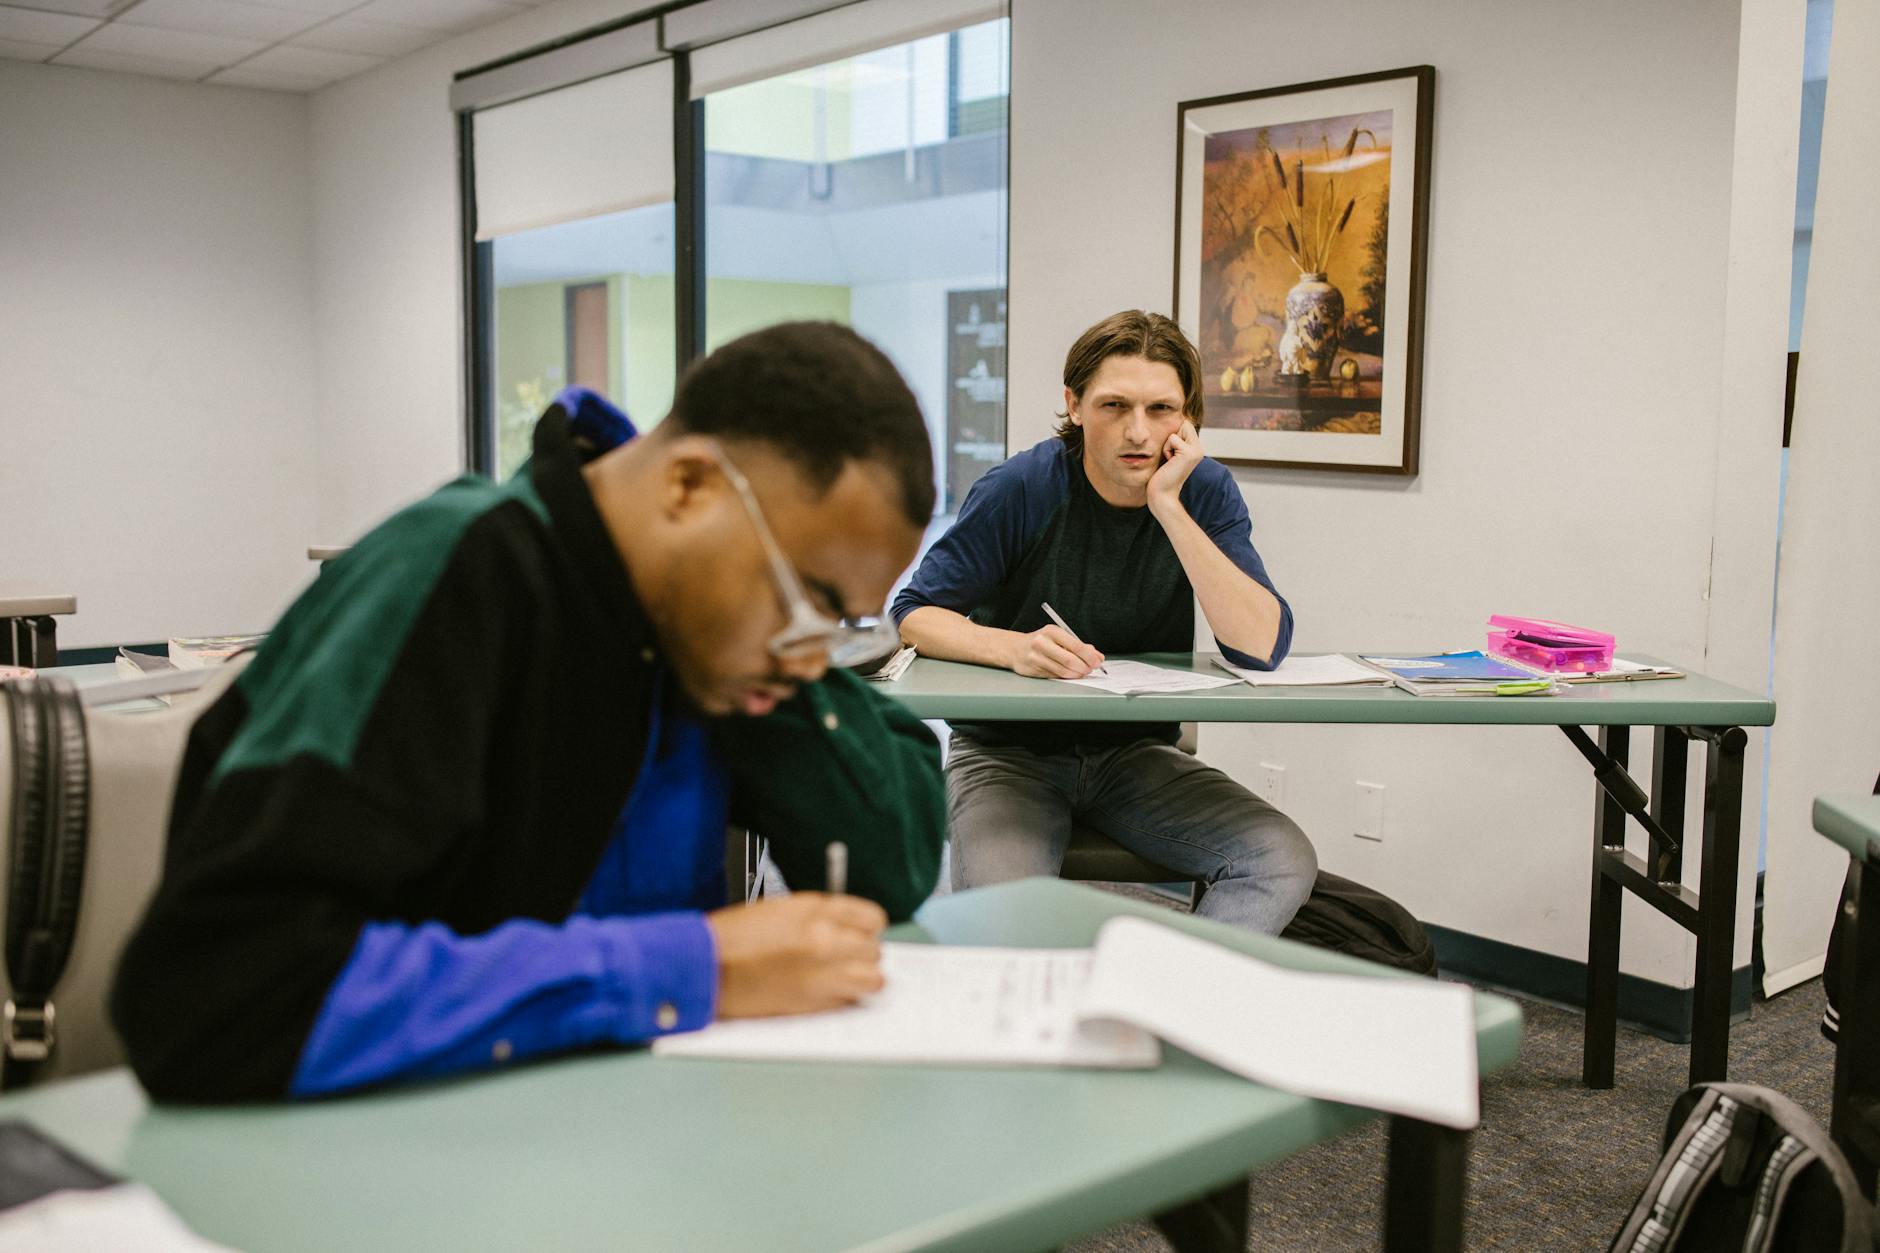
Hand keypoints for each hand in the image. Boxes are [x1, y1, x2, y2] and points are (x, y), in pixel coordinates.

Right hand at [706, 893, 887, 1017]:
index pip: (871, 918)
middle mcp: (826, 938)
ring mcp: (823, 971)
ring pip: (873, 979)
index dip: (868, 929)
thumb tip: (844, 930)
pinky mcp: (815, 1002)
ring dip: (862, 979)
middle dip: (862, 955)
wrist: (707, 966)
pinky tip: (824, 994)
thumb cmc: (734, 938)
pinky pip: (849, 1001)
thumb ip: (817, 917)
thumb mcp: (780, 911)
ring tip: (844, 980)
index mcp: (816, 910)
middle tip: (846, 960)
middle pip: (874, 949)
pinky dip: (843, 1000)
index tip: (863, 935)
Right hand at [1008, 624, 1104, 678]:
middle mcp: (1042, 643)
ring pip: (1063, 671)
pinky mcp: (1033, 670)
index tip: (1097, 662)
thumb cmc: (1042, 642)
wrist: (1016, 648)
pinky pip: (1055, 676)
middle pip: (1069, 660)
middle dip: (1084, 667)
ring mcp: (1036, 657)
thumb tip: (1097, 657)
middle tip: (1091, 669)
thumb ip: (1079, 646)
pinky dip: (1066, 677)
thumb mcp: (1059, 637)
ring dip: (1076, 674)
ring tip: (1082, 672)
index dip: (1089, 656)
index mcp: (1051, 631)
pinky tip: (1070, 674)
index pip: (1075, 646)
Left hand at [1147, 420, 1202, 514]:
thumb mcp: (1170, 454)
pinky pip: (1173, 438)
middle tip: (1171, 455)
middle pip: (1185, 423)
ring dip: (1169, 443)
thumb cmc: (1161, 475)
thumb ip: (1175, 441)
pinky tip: (1169, 462)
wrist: (1163, 494)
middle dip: (1172, 436)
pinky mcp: (1189, 453)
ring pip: (1181, 428)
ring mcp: (1196, 451)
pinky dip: (1166, 449)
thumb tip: (1173, 423)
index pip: (1187, 424)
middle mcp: (1199, 449)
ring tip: (1170, 459)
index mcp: (1196, 449)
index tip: (1171, 453)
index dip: (1174, 434)